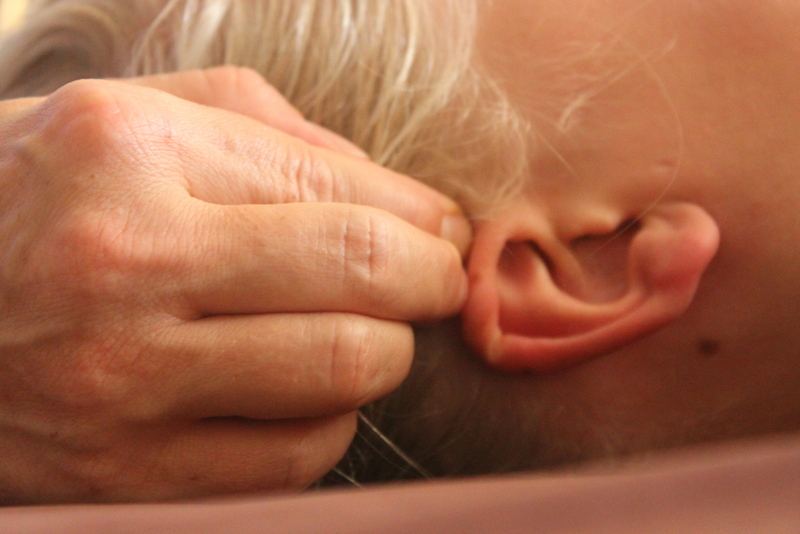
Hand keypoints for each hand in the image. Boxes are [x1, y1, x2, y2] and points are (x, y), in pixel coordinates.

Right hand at [0, 67, 468, 502]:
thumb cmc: (32, 201)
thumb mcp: (127, 119)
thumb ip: (268, 128)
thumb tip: (398, 194)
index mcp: (128, 152)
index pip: (342, 191)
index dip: (422, 217)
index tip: (444, 230)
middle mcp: (125, 262)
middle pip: (363, 278)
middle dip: (432, 280)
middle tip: (436, 279)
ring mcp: (122, 381)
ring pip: (345, 373)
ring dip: (385, 352)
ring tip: (366, 330)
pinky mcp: (124, 473)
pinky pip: (294, 459)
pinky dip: (328, 421)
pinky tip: (301, 391)